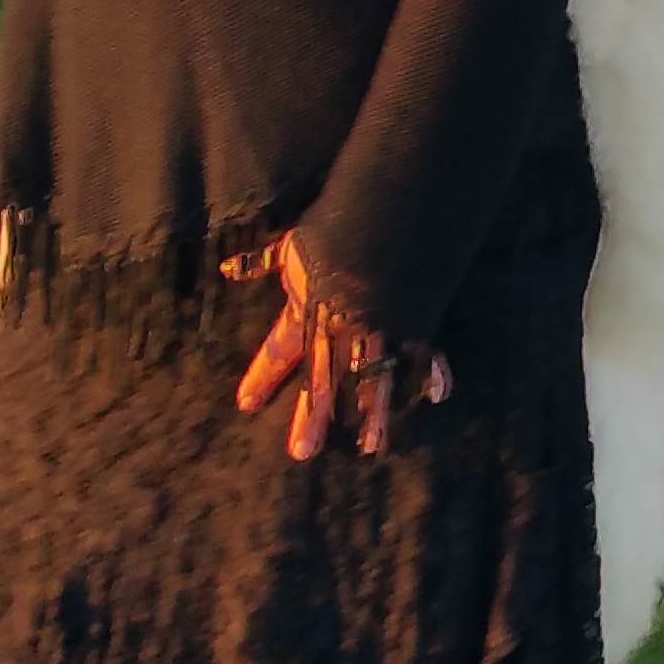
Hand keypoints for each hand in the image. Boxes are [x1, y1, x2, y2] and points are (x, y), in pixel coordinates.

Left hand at [226, 237, 450, 460]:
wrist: (383, 211)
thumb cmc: (335, 224)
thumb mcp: (294, 244)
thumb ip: (264, 261)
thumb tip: (226, 269)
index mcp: (308, 308)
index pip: (280, 349)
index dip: (262, 374)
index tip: (245, 403)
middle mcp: (340, 326)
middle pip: (323, 378)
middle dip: (312, 415)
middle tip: (303, 451)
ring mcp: (378, 326)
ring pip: (372, 379)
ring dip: (372, 413)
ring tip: (371, 446)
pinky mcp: (413, 318)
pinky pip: (422, 352)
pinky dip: (433, 371)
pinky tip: (436, 397)